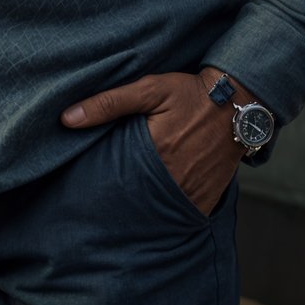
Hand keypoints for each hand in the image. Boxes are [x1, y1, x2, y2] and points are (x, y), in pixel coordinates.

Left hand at [60, 68, 247, 215]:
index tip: (85, 185)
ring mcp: (191, 193)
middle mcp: (172, 178)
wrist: (238, 103)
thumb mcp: (150, 89)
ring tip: (127, 202)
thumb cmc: (190, 92)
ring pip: (155, 210)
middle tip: (102, 199)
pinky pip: (180, 215)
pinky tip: (154, 205)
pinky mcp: (205, 200)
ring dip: (141, 207)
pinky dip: (167, 211)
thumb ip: (109, 103)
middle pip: (133, 198)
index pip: (114, 177)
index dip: (99, 182)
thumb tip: (67, 119)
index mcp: (154, 151)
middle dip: (118, 199)